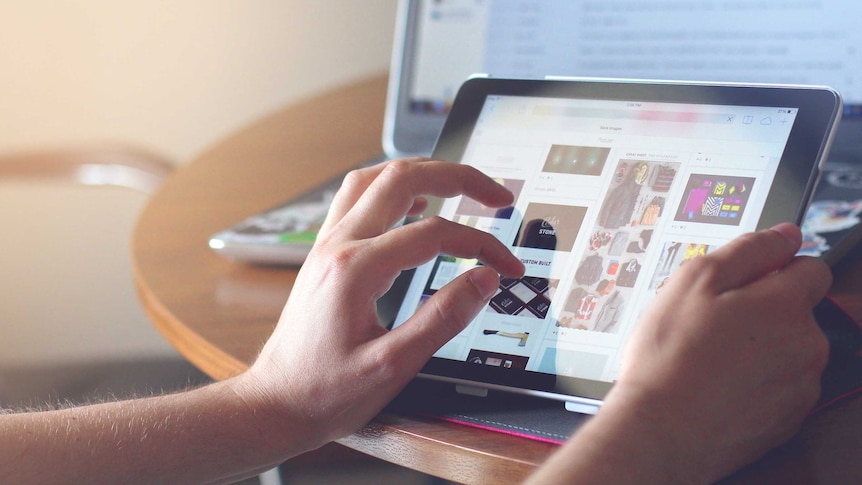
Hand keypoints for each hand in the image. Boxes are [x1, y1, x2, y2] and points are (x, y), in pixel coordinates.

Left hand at [236, 158, 524, 451]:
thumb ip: (442, 319)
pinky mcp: (325, 255)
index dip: (481, 243)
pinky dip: (392, 189)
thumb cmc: (324, 391)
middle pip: (401, 178)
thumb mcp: (393, 366)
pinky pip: (357, 198)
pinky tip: (414, 204)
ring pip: (375, 178)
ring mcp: (327, 245)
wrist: (274, 404)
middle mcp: (337, 245)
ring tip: (459, 184)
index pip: (434, 233)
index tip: (506, 266)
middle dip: (457, 177)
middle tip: (496, 195)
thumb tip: (483, 281)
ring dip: (422, 173)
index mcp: (356, 269)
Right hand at [528, 223, 830, 483]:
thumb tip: (785, 235)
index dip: (774, 268)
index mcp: (786, 304)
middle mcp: (807, 343)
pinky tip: (719, 383)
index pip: (811, 267)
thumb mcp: (693, 281)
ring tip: (710, 356)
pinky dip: (757, 381)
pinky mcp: (789, 418)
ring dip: (760, 347)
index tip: (743, 282)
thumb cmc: (670, 356)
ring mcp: (801, 384)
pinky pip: (780, 386)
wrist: (662, 430)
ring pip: (789, 349)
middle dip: (763, 310)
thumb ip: (748, 250)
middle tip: (712, 321)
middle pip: (797, 311)